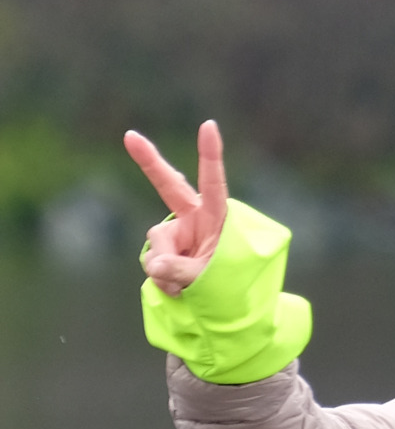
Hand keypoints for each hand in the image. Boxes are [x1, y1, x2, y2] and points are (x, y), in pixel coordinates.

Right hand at [125, 119, 228, 293]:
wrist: (224, 304)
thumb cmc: (231, 286)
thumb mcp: (212, 279)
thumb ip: (184, 270)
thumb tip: (154, 264)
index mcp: (218, 217)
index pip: (213, 183)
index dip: (211, 155)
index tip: (209, 125)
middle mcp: (194, 219)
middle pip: (168, 185)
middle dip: (148, 162)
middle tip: (130, 136)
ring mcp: (176, 234)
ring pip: (157, 246)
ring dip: (166, 270)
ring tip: (188, 287)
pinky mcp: (162, 250)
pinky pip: (152, 263)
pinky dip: (161, 279)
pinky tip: (177, 290)